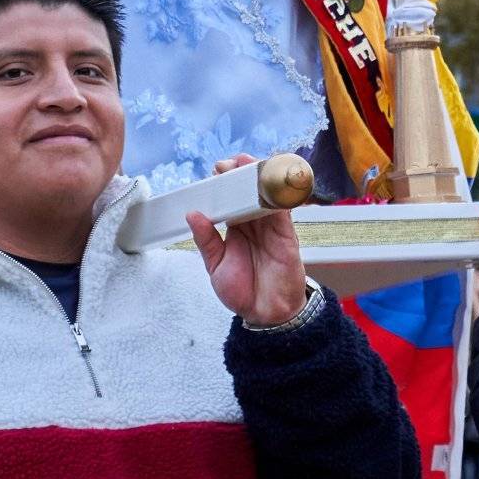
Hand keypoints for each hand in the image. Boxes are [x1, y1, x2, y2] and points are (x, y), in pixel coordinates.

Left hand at [188, 154, 310, 326]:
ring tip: (244, 163)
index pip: (229, 199)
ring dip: (256, 177)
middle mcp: (253, 224)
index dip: (222, 183)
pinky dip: (277, 192)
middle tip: (225, 165)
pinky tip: (268, 180)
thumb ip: (206, 240)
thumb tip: (192, 215)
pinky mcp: (286, 232)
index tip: (214, 171)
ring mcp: (271, 226)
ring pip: (265, 194)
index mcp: (236, 229)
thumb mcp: (215, 266)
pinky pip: (283, 208)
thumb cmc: (243, 292)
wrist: (266, 314)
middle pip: (248, 191)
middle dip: (238, 173)